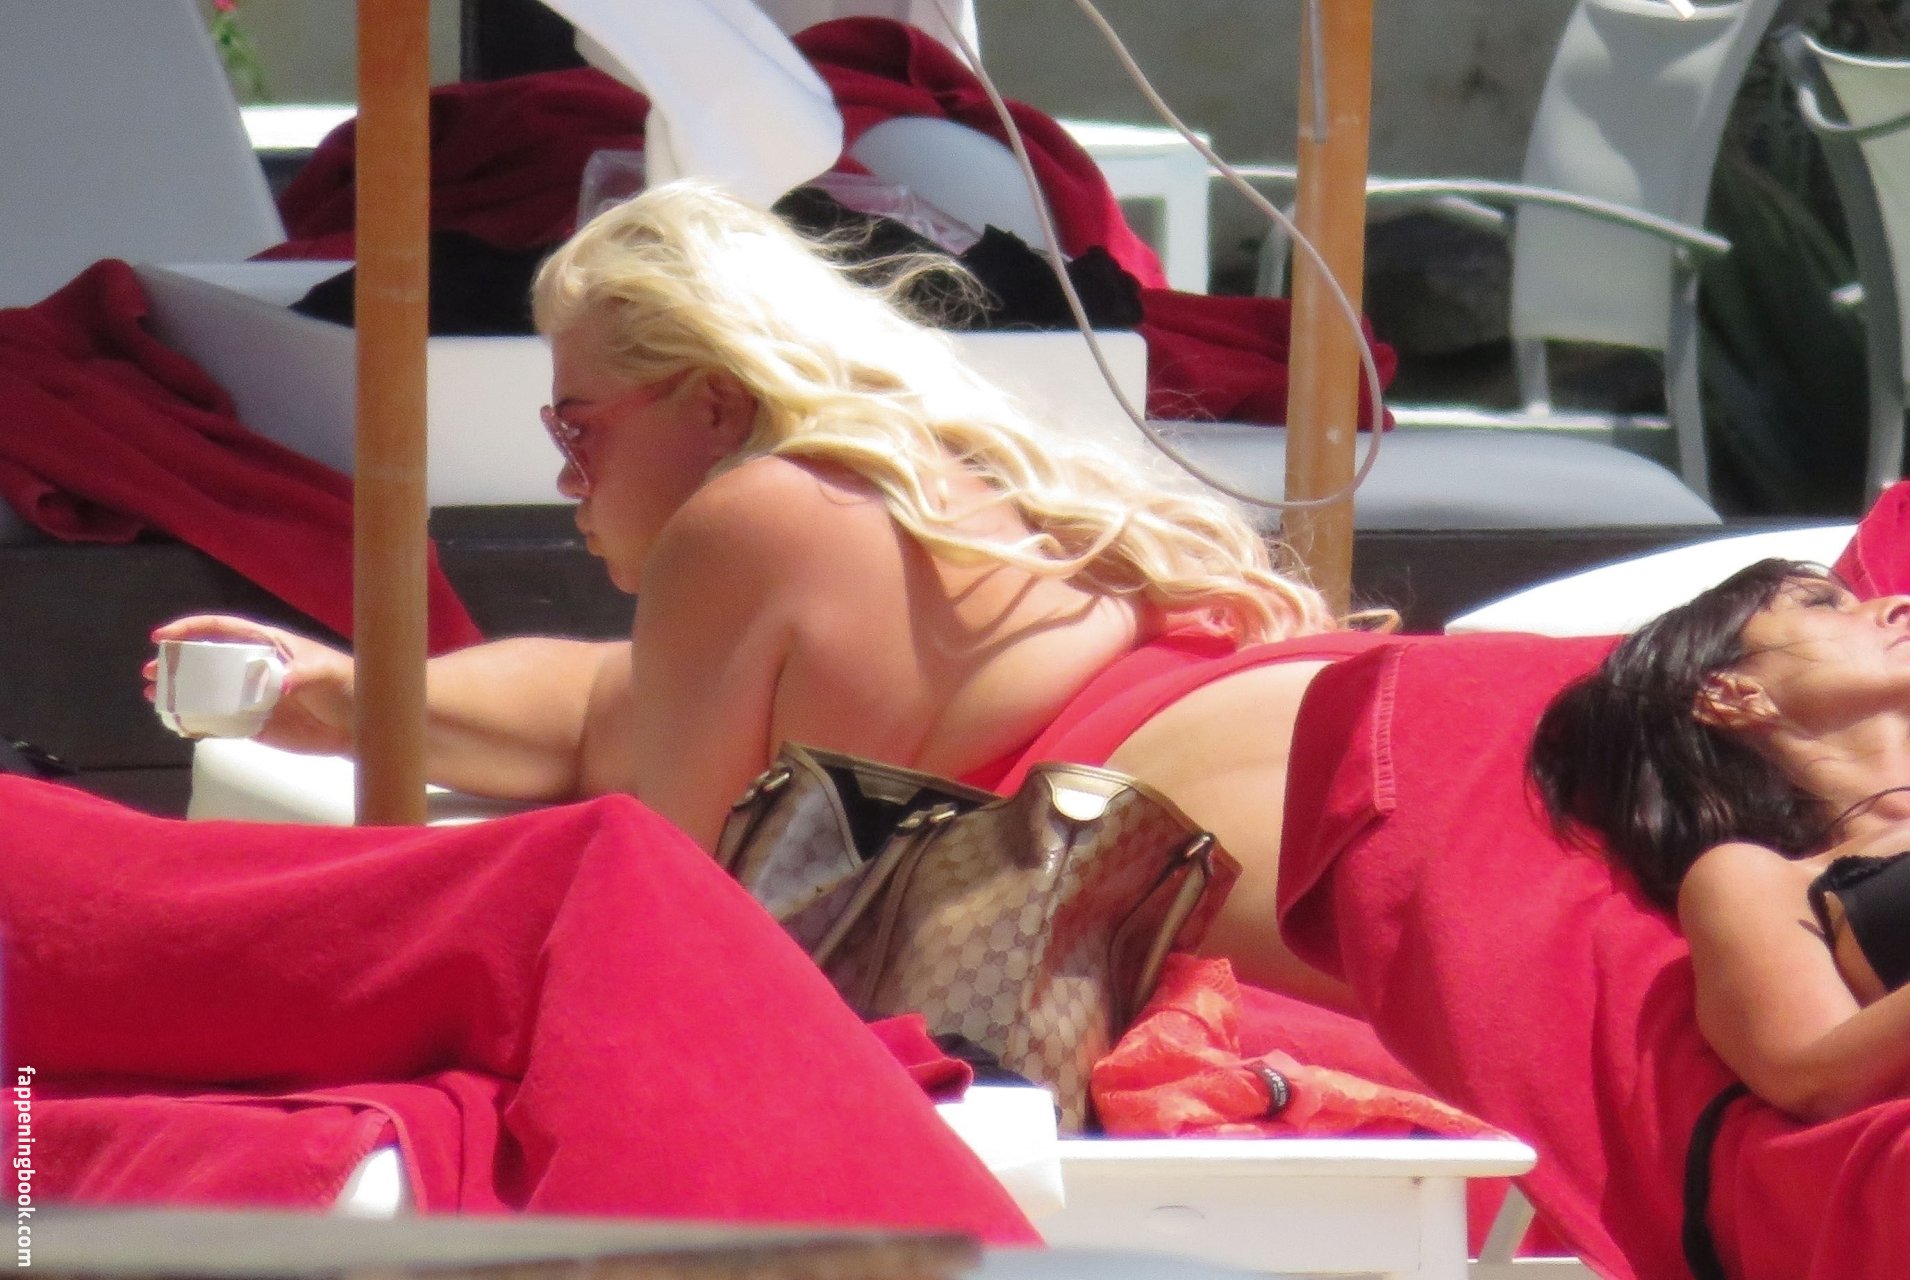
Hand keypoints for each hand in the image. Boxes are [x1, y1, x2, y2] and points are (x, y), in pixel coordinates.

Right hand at [146, 615, 355, 755]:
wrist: (365, 726)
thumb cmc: (350, 687)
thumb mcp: (328, 673)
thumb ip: (300, 675)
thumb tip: (275, 683)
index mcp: (270, 645)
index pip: (224, 630)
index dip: (192, 630)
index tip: (162, 637)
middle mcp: (256, 668)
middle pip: (208, 661)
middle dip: (176, 665)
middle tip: (150, 674)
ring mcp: (253, 698)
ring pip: (209, 692)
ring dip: (180, 694)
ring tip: (154, 698)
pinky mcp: (257, 726)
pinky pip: (221, 722)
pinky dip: (199, 723)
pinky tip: (179, 724)